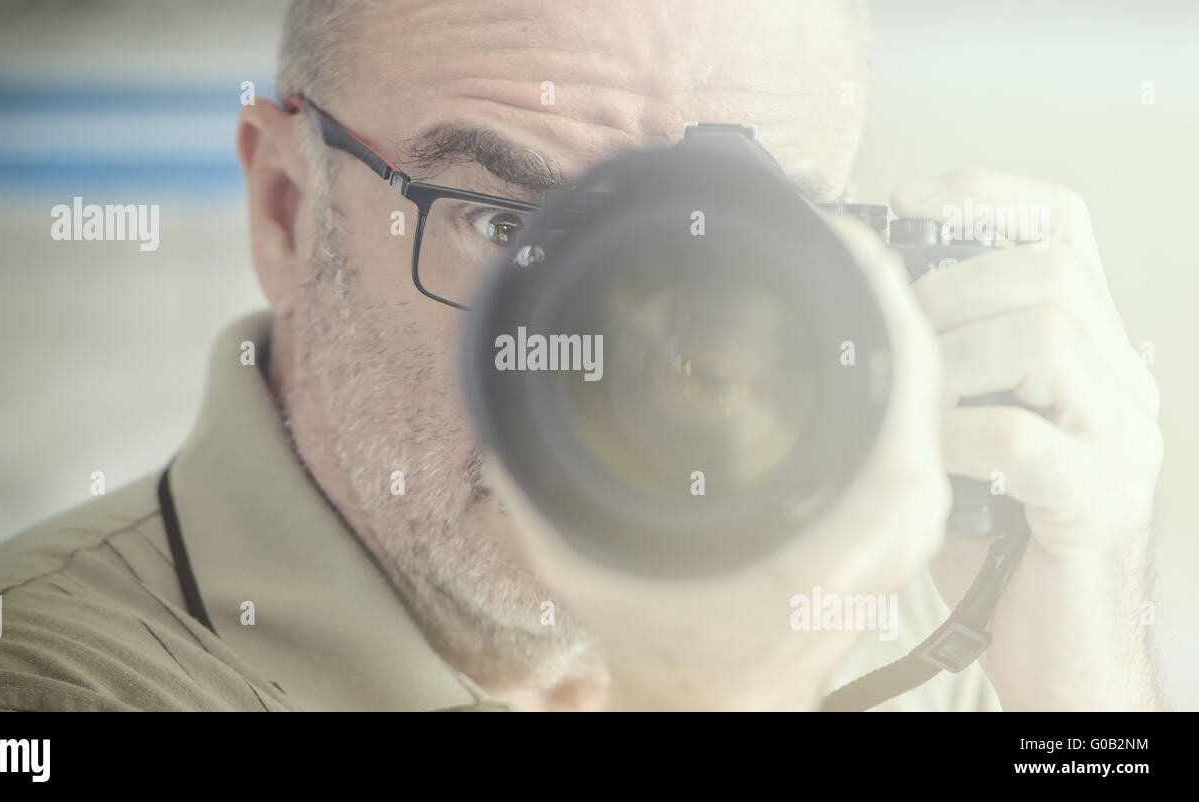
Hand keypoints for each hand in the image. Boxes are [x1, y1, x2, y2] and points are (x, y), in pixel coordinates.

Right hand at [489, 215, 951, 709]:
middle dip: (881, 286)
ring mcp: (908, 523)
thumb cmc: (669, 644)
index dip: (877, 291)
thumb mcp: (587, 566)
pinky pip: (917, 418)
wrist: (717, 704)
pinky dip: (890, 363)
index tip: (841, 232)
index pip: (899, 379)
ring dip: (890, 320)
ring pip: (931, 390)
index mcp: (839, 528)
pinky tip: (854, 331)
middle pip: (927, 368)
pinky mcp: (902, 520)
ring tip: (842, 264)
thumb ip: (539, 488)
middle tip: (832, 230)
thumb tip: (501, 410)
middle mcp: (892, 523)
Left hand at [892, 168, 1162, 709]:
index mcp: (1088, 350)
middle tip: (905, 336)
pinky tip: (938, 452)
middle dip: (953, 288)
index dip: (989, 195)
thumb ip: (939, 363)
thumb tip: (867, 301)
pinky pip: (1026, 437)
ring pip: (1048, 332)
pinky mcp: (1099, 503)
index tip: (910, 199)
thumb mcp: (963, 425)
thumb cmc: (996, 533)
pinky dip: (963, 432)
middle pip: (1050, 270)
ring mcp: (1120, 441)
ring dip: (955, 355)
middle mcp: (1119, 383)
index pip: (1064, 228)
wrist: (1053, 642)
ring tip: (921, 400)